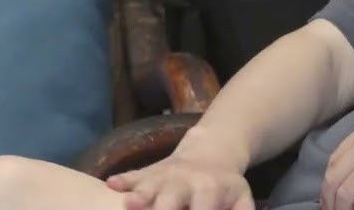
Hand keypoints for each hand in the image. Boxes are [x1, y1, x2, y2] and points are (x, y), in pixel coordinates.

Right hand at [104, 137, 253, 209]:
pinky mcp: (148, 172)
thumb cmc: (225, 186)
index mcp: (209, 190)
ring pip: (148, 185)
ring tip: (131, 204)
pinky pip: (133, 175)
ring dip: (140, 195)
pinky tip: (112, 184)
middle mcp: (184, 182)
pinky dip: (123, 180)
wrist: (212, 149)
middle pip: (170, 200)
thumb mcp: (241, 198)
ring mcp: (164, 176)